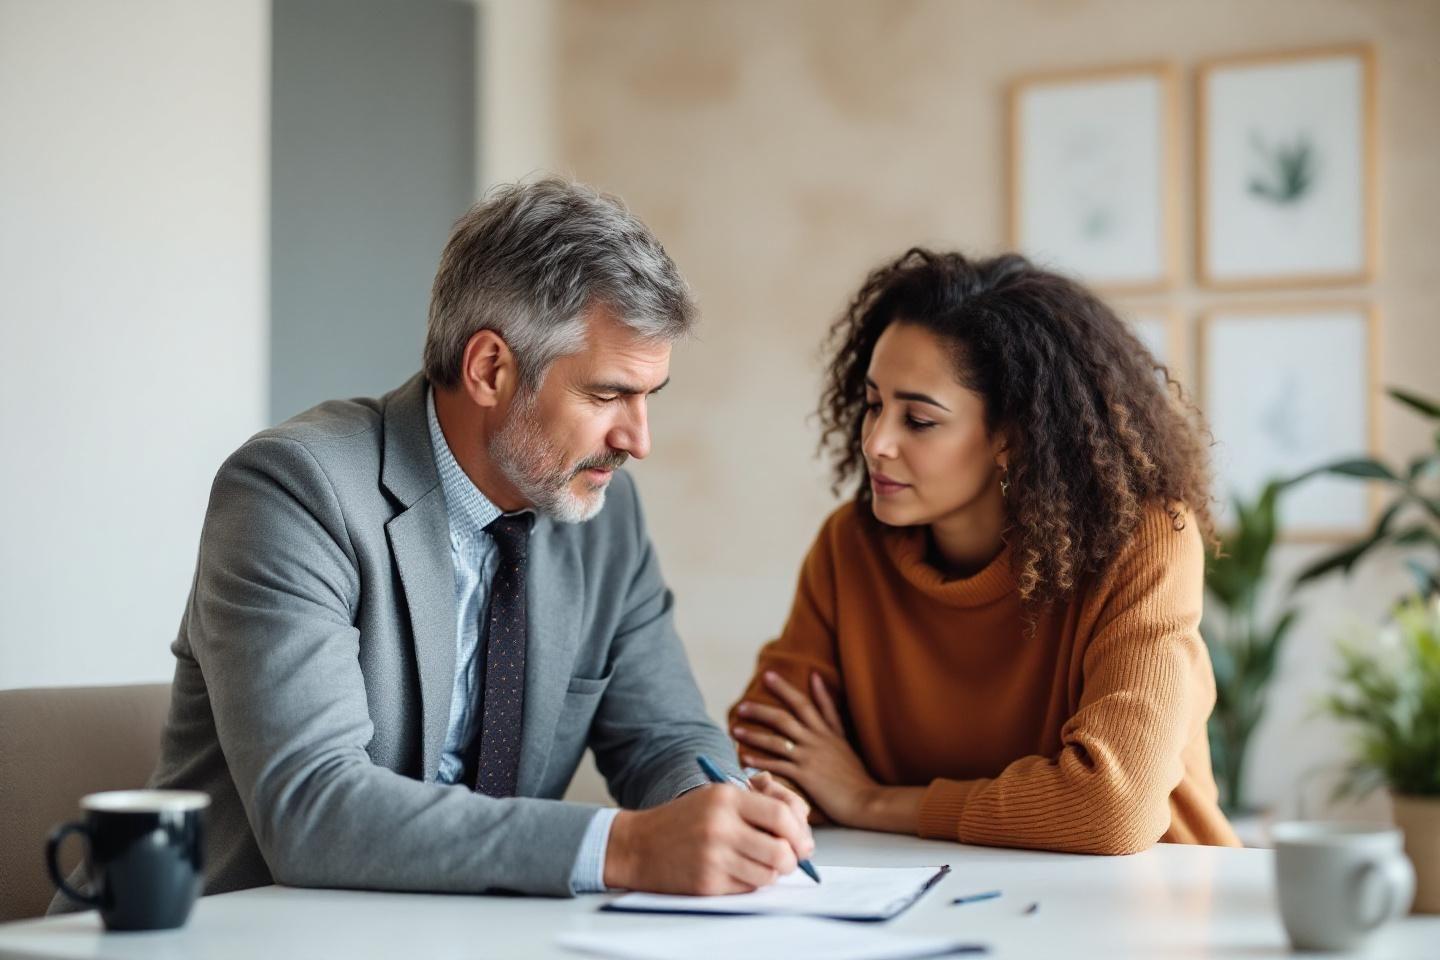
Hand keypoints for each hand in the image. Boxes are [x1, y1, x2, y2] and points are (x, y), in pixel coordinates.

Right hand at [603, 781, 813, 894]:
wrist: (638, 845)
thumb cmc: (684, 820)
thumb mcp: (718, 796)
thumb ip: (761, 805)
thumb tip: (802, 831)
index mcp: (727, 797)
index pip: (782, 815)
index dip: (800, 832)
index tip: (802, 841)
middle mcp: (721, 826)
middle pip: (782, 851)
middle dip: (792, 859)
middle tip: (788, 859)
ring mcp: (713, 857)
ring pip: (769, 874)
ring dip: (771, 873)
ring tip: (756, 863)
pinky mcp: (707, 883)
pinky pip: (748, 889)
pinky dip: (750, 883)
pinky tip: (735, 871)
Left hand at [733, 671, 880, 826]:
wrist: (866, 799)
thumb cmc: (856, 774)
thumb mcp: (846, 741)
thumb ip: (833, 719)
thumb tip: (823, 696)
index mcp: (828, 732)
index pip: (806, 703)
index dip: (786, 689)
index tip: (768, 675)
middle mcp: (817, 740)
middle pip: (785, 717)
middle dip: (761, 709)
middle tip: (741, 705)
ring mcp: (810, 757)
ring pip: (776, 740)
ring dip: (754, 734)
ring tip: (735, 729)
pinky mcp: (805, 776)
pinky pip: (777, 765)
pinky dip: (759, 761)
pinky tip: (744, 758)